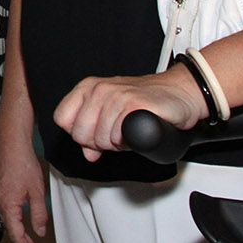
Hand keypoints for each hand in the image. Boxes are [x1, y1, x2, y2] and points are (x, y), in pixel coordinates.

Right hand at [0, 127, 47, 242]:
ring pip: (5, 217)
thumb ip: (39, 214)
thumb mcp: (37, 191)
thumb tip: (39, 230)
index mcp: (8, 204)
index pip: (15, 233)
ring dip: (17, 228)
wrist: (11, 143)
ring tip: (29, 236)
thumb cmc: (22, 162)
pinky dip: (12, 216)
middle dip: (22, 240)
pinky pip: (3, 207)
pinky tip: (20, 216)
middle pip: (9, 227)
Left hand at [53, 67, 206, 162]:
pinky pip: (119, 137)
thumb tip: (87, 154)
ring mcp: (116, 95)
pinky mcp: (134, 105)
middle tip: (117, 135)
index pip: (62, 119)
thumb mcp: (112, 116)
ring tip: (129, 131)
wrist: (179, 93)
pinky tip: (137, 131)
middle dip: (98, 143)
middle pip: (80, 133)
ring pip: (100, 139)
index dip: (78, 134)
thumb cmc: (146, 104)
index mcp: (88, 88)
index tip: (95, 135)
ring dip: (117, 144)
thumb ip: (95, 134)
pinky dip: (128, 142)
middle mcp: (99, 89)